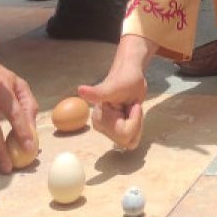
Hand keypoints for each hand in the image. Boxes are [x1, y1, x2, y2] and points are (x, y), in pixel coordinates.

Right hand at [77, 35, 155, 150]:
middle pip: (126, 139)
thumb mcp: (112, 87)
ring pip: (130, 141)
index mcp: (98, 119)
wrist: (130, 75)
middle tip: (132, 106)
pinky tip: (131, 114)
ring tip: (131, 109)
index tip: (133, 104)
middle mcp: (100, 126)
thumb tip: (80, 89)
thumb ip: (97, 93)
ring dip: (136, 124)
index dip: (134, 119)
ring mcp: (108, 129)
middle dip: (135, 123)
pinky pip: (130, 139)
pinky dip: (136, 127)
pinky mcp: (115, 129)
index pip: (123, 132)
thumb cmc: (124, 78)